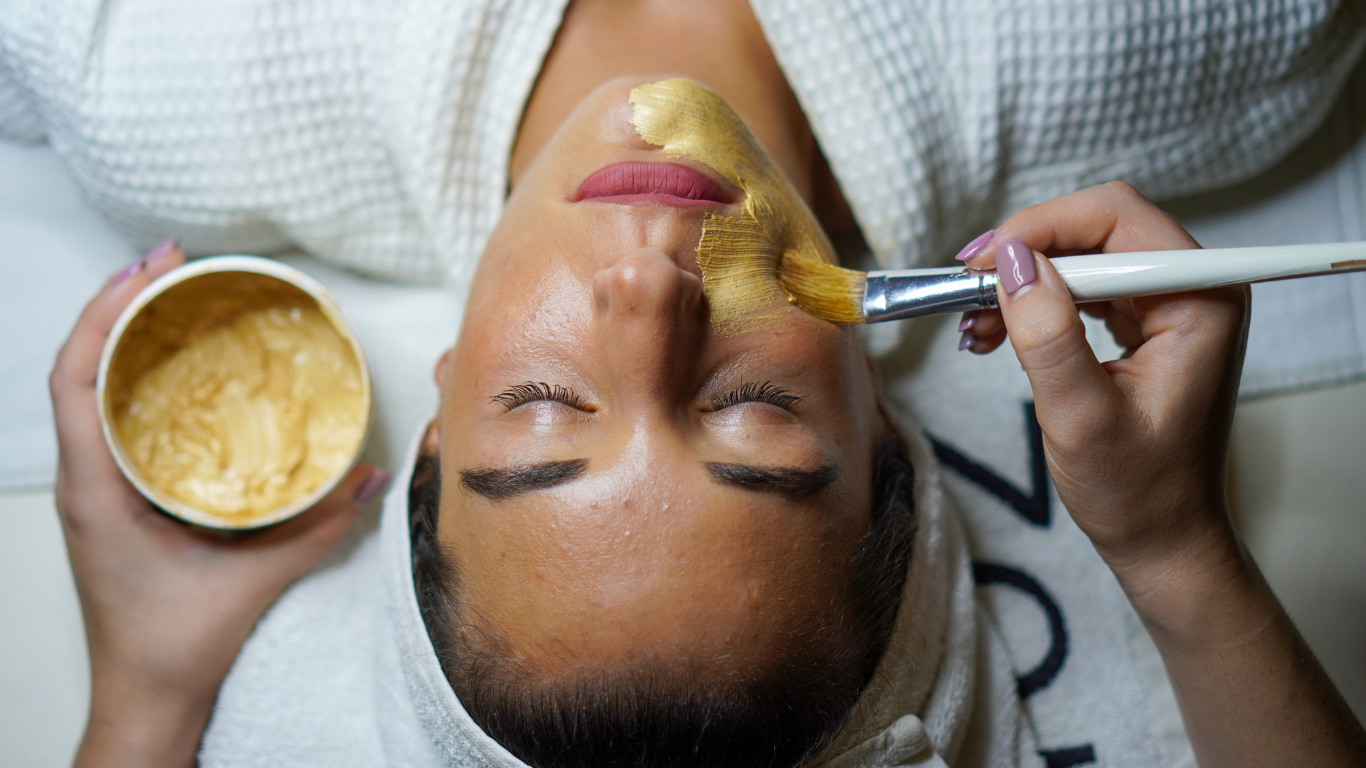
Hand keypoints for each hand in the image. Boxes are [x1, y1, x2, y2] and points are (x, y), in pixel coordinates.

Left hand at [51, 242, 386, 766]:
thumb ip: (317, 527)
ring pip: (88, 391)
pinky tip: (173, 368)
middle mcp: (84, 480)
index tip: (147, 270)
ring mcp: (93, 489)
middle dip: (116, 305)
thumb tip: (368, 476)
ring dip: (122, 338)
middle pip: (78, 369)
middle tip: (169, 264)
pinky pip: (111, 420)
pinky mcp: (112, 499)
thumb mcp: (253, 580)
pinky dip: (134, 379)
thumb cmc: (172, 646)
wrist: (144, 696)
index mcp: (96, 489)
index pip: (74, 379)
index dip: (104, 314)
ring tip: (169, 297)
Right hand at [955, 183, 1365, 767]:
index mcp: (1200, 301)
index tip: (980, 265)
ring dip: (1021, 279)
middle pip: (1096, 228)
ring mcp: (1169, 304)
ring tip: (971, 322)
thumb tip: (1010, 259)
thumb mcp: (1080, 418)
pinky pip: (1081, 287)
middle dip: (1024, 253)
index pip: (1117, 217)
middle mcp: (1194, 288)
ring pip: (1082, 254)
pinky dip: (1034, 301)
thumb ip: (1048, 334)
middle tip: (964, 288)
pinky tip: (993, 330)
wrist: (1161, 539)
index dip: (1042, 228)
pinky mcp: (1145, 322)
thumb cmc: (1135, 493)